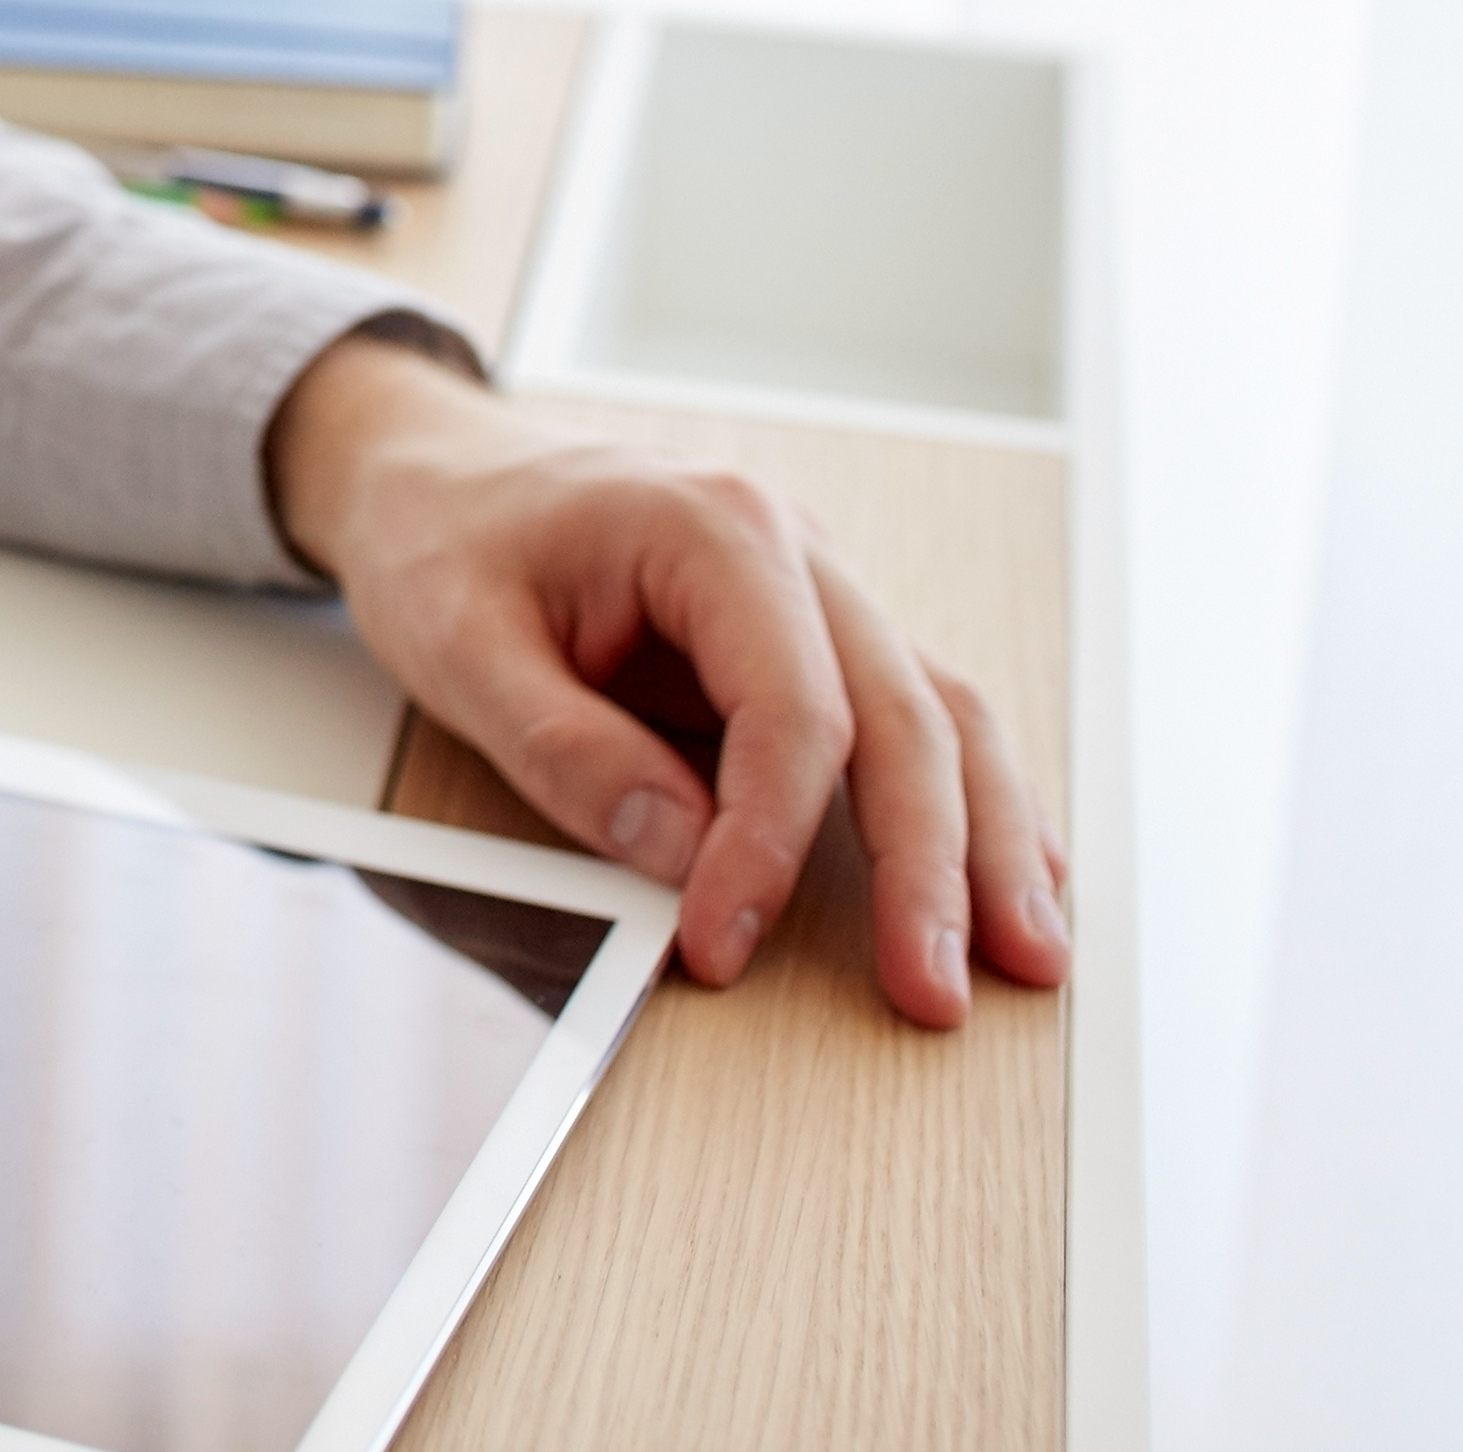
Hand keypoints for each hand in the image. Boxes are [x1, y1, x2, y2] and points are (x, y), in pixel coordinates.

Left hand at [266, 334, 1068, 1024]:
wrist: (435, 471)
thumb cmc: (446, 539)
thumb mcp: (458, 642)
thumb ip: (564, 750)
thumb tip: (678, 853)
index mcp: (712, 530)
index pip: (792, 707)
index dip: (769, 842)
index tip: (722, 941)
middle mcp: (794, 553)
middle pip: (904, 714)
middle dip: (930, 865)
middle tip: (931, 991)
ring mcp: (817, 594)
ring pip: (941, 715)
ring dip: (989, 840)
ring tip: (1027, 956)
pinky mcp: (811, 642)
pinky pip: (917, 717)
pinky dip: (970, 800)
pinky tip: (1013, 874)